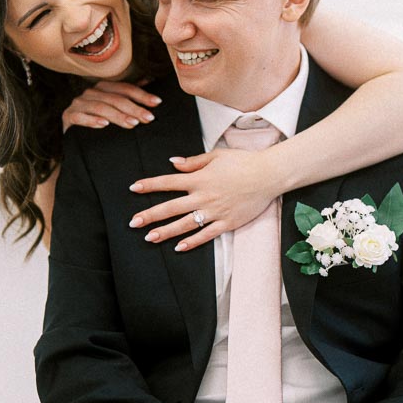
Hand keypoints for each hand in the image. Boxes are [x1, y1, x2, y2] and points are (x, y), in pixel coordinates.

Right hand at [62, 80, 160, 131]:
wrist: (75, 139)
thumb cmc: (99, 122)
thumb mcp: (114, 109)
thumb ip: (129, 95)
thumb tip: (150, 80)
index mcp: (103, 88)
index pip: (125, 89)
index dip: (142, 95)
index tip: (157, 103)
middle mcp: (90, 93)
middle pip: (115, 98)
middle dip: (134, 108)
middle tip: (149, 118)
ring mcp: (78, 104)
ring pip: (100, 107)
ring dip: (117, 116)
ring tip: (132, 124)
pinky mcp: (68, 116)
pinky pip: (80, 117)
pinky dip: (92, 120)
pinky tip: (104, 125)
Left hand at [128, 148, 278, 249]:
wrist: (269, 175)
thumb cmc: (243, 162)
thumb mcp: (216, 155)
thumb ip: (193, 162)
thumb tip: (173, 163)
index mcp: (199, 179)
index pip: (168, 182)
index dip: (149, 185)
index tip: (133, 188)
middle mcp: (203, 196)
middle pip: (170, 207)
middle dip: (150, 215)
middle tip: (133, 222)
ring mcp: (214, 212)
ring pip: (184, 224)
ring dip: (165, 231)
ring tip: (150, 237)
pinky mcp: (227, 223)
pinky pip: (206, 235)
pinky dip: (192, 242)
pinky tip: (179, 247)